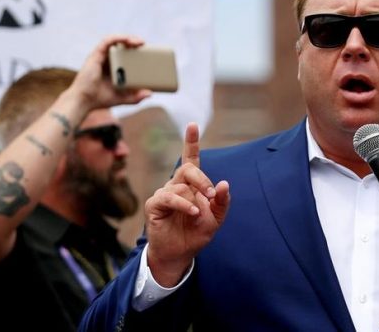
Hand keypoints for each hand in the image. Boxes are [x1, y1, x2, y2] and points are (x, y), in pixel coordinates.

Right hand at [66, 35, 151, 110]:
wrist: (84, 101)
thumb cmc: (101, 99)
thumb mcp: (123, 98)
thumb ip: (136, 97)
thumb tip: (150, 93)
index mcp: (113, 68)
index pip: (125, 54)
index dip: (136, 50)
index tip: (148, 52)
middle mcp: (107, 60)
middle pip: (122, 45)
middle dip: (134, 42)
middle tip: (146, 46)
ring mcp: (101, 57)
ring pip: (115, 41)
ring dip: (128, 38)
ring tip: (140, 42)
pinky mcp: (96, 55)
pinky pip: (107, 41)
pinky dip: (117, 38)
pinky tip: (127, 39)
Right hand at [144, 122, 229, 286]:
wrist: (180, 254)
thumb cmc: (196, 233)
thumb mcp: (216, 218)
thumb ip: (221, 201)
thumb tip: (223, 183)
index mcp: (191, 184)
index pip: (190, 158)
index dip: (191, 141)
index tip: (193, 124)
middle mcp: (176, 184)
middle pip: (187, 168)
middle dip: (202, 179)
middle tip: (210, 194)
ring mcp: (164, 193)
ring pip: (180, 185)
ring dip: (194, 199)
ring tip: (199, 215)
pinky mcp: (154, 205)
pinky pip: (169, 197)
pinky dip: (184, 205)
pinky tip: (193, 213)